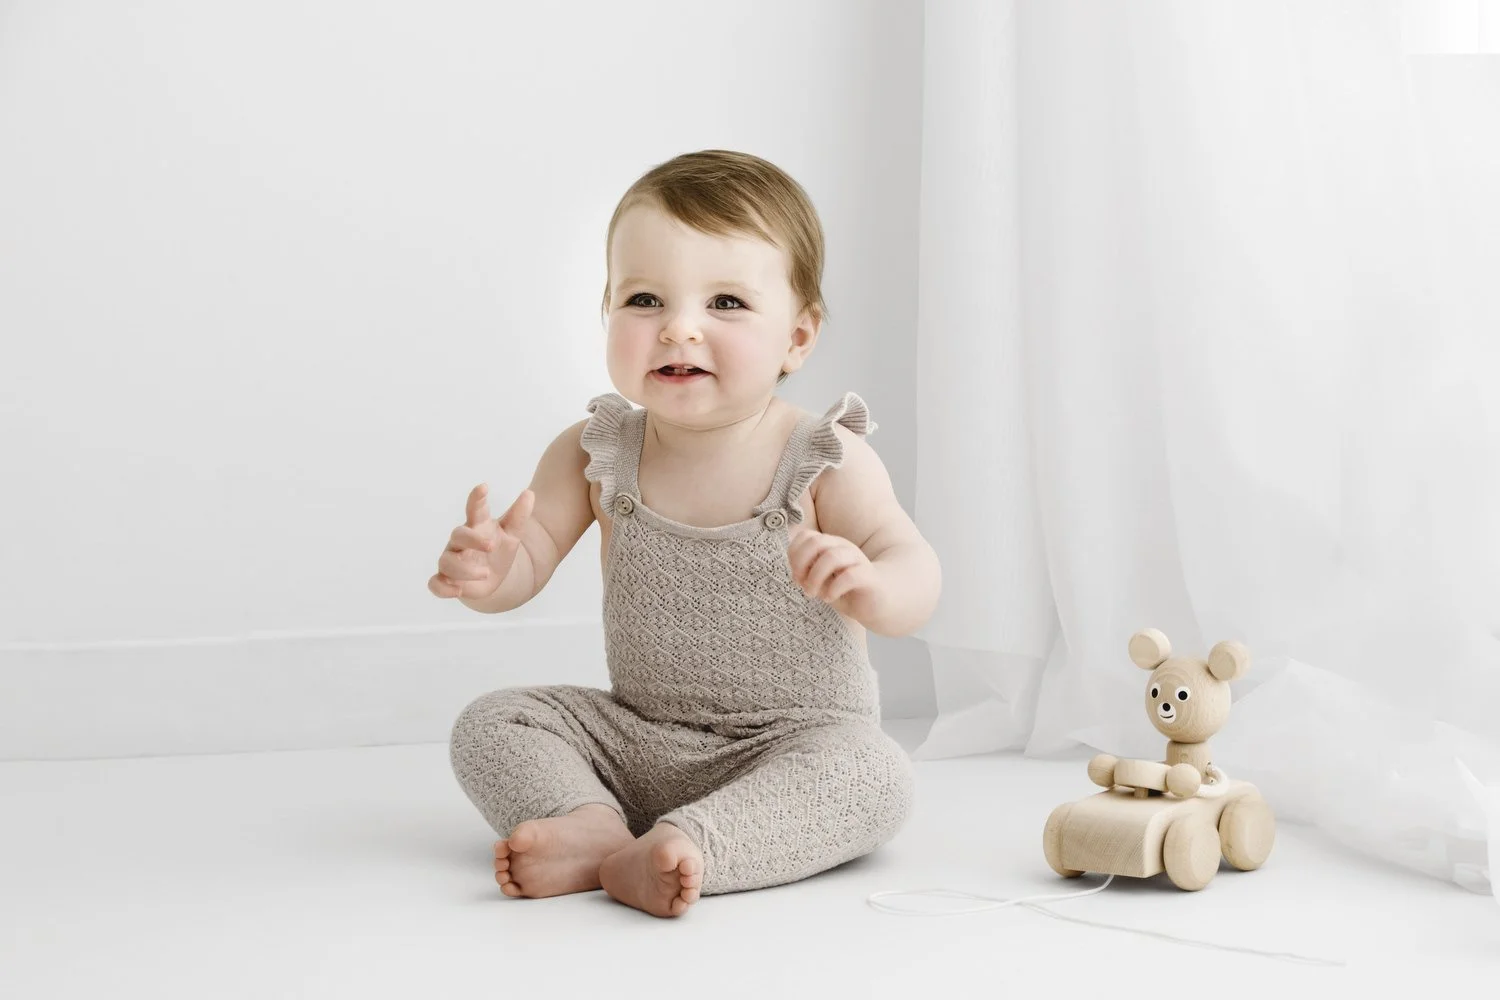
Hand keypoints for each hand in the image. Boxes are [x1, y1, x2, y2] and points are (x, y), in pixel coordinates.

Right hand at [428, 483, 534, 599]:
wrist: (490, 578)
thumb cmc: (497, 550)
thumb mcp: (511, 534)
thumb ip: (519, 515)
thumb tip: (530, 493)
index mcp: (477, 527)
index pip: (475, 509)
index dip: (477, 498)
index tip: (484, 487)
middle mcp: (460, 542)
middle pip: (458, 535)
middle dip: (473, 540)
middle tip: (491, 546)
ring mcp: (451, 560)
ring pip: (446, 562)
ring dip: (465, 569)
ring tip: (486, 574)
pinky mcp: (446, 579)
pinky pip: (435, 584)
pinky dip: (443, 588)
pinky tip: (458, 590)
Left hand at [786, 525, 884, 623]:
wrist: (881, 601)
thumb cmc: (847, 590)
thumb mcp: (823, 581)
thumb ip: (808, 572)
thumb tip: (796, 574)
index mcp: (831, 545)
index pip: (806, 536)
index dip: (795, 555)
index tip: (796, 577)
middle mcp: (844, 548)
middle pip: (816, 542)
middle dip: (802, 564)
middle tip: (802, 584)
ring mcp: (858, 560)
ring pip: (831, 557)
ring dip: (815, 578)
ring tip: (813, 594)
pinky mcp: (869, 577)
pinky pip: (849, 576)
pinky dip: (833, 589)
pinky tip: (830, 598)